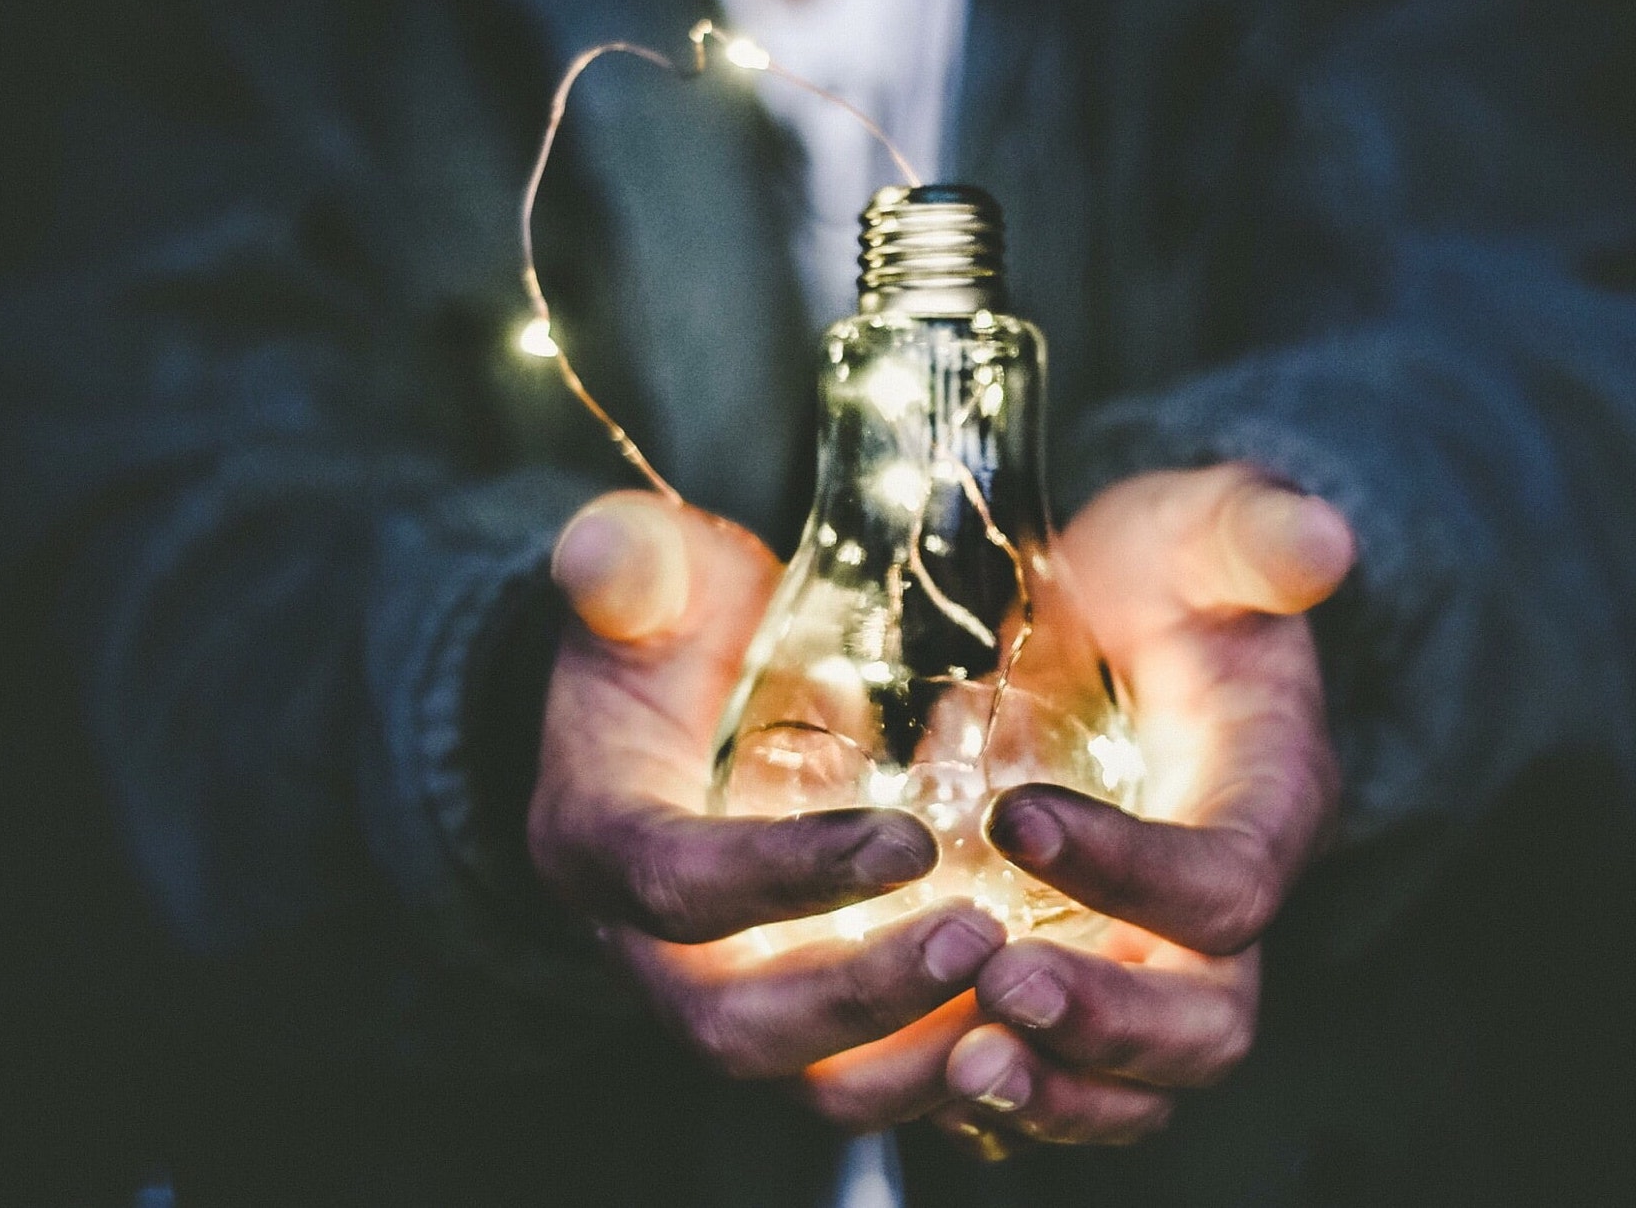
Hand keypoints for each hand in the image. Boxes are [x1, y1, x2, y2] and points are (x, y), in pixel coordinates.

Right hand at [530, 492, 1007, 1116]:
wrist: (678, 702)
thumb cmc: (673, 632)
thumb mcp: (650, 579)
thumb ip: (630, 564)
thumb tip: (604, 554)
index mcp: (599, 840)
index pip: (676, 884)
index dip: (784, 875)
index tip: (908, 840)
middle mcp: (649, 948)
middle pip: (735, 1025)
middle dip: (860, 997)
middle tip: (980, 939)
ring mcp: (726, 994)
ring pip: (808, 1081)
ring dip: (915, 1057)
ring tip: (1025, 997)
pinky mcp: (801, 1017)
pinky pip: (867, 1080)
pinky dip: (948, 1071)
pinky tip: (1036, 1026)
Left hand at [930, 465, 1354, 1155]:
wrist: (1120, 620)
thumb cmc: (1163, 576)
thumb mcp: (1199, 531)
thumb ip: (1251, 533)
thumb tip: (1321, 539)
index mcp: (1267, 805)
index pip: (1227, 881)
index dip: (1134, 870)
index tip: (1014, 817)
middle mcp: (1221, 909)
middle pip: (1206, 1021)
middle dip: (1108, 1022)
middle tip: (999, 986)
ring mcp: (1153, 959)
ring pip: (1139, 1084)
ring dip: (1054, 1091)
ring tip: (960, 1066)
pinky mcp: (1086, 980)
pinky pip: (1065, 1081)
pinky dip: (1006, 1101)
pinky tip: (918, 1070)